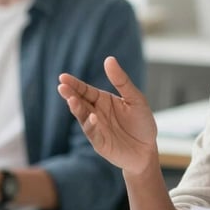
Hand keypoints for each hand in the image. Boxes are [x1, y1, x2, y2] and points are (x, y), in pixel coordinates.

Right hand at [58, 56, 157, 174]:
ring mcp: (96, 128)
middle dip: (70, 94)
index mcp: (103, 100)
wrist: (147, 150)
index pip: (85, 90)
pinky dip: (91, 125)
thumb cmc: (142, 123)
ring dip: (77, 109)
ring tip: (72, 100)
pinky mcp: (99, 142)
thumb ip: (122, 81)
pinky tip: (92, 117)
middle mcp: (95, 113)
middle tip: (62, 87)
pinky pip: (93, 133)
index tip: (63, 77)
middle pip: (80, 101)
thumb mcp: (135, 99)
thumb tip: (109, 59)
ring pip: (82, 116)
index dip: (75, 84)